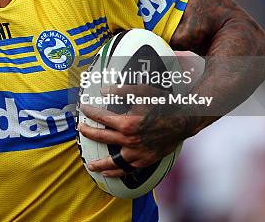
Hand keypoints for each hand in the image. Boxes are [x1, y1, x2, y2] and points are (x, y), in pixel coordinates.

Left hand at [78, 97, 195, 177]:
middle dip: (88, 132)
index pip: (101, 117)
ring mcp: (137, 152)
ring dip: (100, 163)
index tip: (84, 108)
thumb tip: (103, 91)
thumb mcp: (142, 92)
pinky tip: (109, 173)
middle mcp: (129, 140)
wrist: (184, 120)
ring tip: (90, 165)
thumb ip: (121, 91)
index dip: (90, 112)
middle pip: (101, 137)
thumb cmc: (163, 104)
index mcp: (126, 123)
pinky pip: (128, 169)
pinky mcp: (146, 160)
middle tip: (81, 129)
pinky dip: (117, 172)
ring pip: (113, 161)